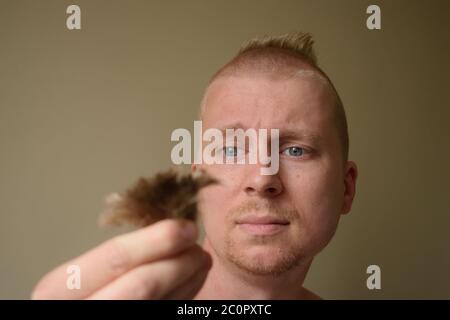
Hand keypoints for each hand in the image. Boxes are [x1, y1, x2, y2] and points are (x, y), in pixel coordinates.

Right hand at [31, 219, 211, 298]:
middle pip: (142, 286)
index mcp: (59, 289)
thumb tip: (162, 227)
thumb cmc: (77, 295)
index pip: (115, 259)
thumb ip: (110, 260)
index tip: (185, 227)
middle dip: (178, 262)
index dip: (156, 240)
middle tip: (197, 246)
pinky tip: (191, 280)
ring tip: (200, 259)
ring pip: (159, 302)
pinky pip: (166, 311)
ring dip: (188, 278)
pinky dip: (184, 295)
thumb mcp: (77, 277)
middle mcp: (84, 309)